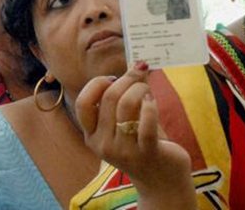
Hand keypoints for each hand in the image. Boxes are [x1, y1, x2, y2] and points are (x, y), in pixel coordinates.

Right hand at [76, 63, 193, 208]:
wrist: (162, 180)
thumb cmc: (142, 143)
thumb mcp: (127, 120)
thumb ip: (127, 94)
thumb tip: (137, 63)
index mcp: (91, 135)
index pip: (82, 102)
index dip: (97, 83)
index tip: (113, 78)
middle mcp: (102, 144)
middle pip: (109, 96)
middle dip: (127, 78)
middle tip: (141, 72)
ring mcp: (123, 151)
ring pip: (126, 104)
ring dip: (140, 88)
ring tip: (148, 90)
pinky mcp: (146, 153)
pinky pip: (146, 121)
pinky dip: (151, 105)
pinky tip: (153, 102)